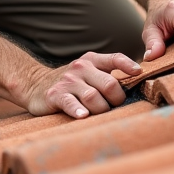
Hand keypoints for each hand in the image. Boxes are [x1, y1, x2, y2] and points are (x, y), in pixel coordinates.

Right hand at [23, 51, 140, 118]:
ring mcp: (68, 81)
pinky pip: (70, 103)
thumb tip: (138, 82)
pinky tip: (82, 115)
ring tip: (98, 114)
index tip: (139, 73)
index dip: (128, 65)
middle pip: (109, 84)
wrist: (34, 84)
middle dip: (116, 99)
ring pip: (93, 97)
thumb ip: (109, 74)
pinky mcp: (55, 95)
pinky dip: (78, 110)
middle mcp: (80, 68)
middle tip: (114, 107)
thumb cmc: (71, 82)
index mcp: (92, 60)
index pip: (114, 58)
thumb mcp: (89, 71)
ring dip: (101, 109)